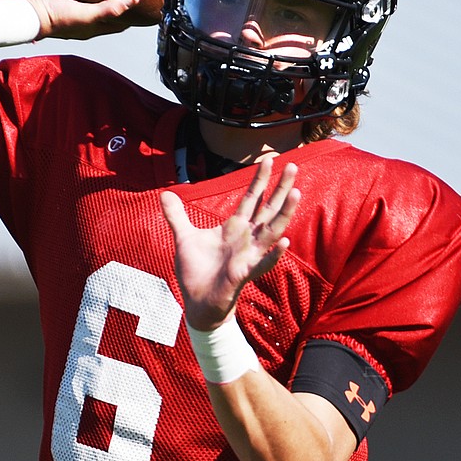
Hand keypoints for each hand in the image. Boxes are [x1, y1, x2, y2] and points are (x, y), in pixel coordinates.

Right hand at [7, 0, 140, 39]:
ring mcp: (70, 2)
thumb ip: (107, 9)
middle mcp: (83, 15)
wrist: (19, 9)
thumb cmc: (51, 17)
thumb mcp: (83, 15)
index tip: (150, 3)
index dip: (136, 15)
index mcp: (92, 26)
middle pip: (109, 6)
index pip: (121, 22)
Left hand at [159, 157, 299, 330]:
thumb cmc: (196, 271)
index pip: (251, 198)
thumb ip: (176, 216)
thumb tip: (165, 194)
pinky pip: (262, 263)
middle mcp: (247, 238)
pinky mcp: (244, 274)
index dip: (260, 179)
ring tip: (295, 193)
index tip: (269, 158)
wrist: (197, 301)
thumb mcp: (184, 237)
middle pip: (268, 208)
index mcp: (234, 228)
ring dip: (284, 213)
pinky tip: (283, 242)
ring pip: (272, 231)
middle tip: (293, 165)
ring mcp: (248, 255)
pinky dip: (273, 254)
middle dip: (280, 187)